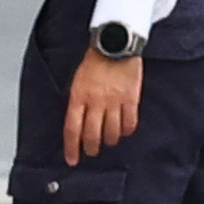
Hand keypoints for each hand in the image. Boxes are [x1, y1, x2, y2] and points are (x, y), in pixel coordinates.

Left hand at [63, 50, 142, 165]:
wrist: (115, 42)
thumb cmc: (95, 60)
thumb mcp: (78, 80)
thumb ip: (77, 102)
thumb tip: (77, 124)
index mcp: (78, 96)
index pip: (72, 129)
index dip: (71, 148)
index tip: (72, 160)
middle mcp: (95, 101)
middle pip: (92, 135)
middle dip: (91, 148)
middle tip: (92, 152)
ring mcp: (114, 101)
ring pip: (112, 132)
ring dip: (109, 140)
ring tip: (108, 140)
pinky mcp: (131, 98)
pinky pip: (129, 123)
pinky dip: (127, 130)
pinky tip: (124, 131)